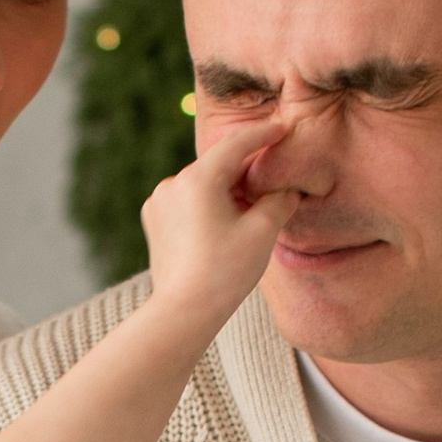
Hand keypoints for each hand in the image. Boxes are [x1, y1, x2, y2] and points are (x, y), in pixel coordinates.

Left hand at [138, 118, 296, 340]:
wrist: (183, 312)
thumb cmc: (224, 273)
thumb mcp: (262, 233)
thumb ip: (279, 202)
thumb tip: (287, 190)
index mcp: (198, 179)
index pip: (236, 144)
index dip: (263, 135)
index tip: (282, 128)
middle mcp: (173, 183)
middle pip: (217, 166)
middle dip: (245, 171)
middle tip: (272, 178)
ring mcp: (159, 202)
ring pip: (201, 184)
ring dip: (226, 190)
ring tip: (249, 209)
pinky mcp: (154, 221)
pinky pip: (187, 201)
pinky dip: (207, 204)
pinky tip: (223, 224)